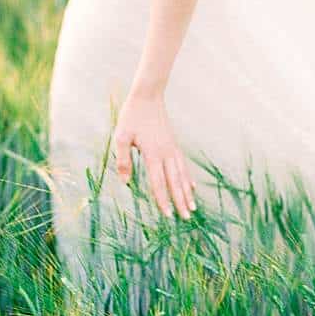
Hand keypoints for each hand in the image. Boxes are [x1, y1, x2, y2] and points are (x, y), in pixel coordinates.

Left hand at [113, 87, 197, 219]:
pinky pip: (183, 165)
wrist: (148, 97)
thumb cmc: (132, 116)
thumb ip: (123, 159)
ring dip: (187, 192)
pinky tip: (192, 186)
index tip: (167, 214)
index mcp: (153, 153)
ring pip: (182, 175)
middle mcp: (166, 153)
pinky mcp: (174, 144)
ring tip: (192, 207)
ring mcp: (172, 148)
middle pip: (175, 182)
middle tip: (186, 218)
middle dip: (180, 201)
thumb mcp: (121, 136)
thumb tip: (125, 181)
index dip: (163, 199)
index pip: (158, 181)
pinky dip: (188, 177)